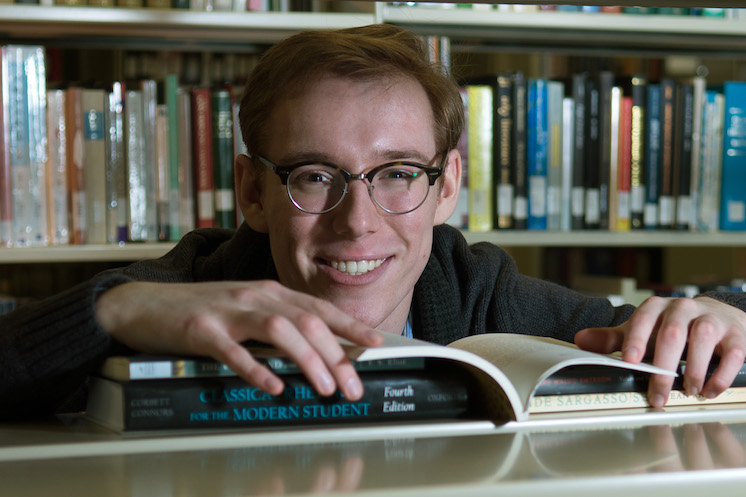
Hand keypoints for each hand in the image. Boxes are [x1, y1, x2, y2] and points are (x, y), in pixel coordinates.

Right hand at [95, 281, 382, 400]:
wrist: (143, 304)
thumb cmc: (200, 312)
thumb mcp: (246, 311)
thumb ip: (277, 326)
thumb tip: (315, 352)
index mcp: (269, 292)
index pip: (318, 308)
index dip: (349, 325)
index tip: (376, 344)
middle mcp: (254, 296)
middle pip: (306, 321)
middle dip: (336, 354)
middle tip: (353, 386)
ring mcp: (228, 310)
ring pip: (279, 329)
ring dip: (307, 359)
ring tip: (324, 388)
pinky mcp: (201, 329)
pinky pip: (233, 350)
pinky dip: (256, 368)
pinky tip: (273, 386)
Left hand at [574, 296, 745, 407]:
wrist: (718, 317)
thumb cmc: (673, 329)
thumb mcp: (642, 332)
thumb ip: (613, 339)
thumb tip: (581, 340)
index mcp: (657, 308)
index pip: (644, 319)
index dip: (636, 339)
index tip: (630, 361)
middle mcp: (684, 308)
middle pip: (673, 333)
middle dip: (664, 367)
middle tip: (658, 395)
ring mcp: (711, 320)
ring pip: (703, 338)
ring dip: (694, 369)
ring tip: (688, 391)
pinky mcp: (735, 335)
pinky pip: (732, 353)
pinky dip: (720, 375)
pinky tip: (709, 390)